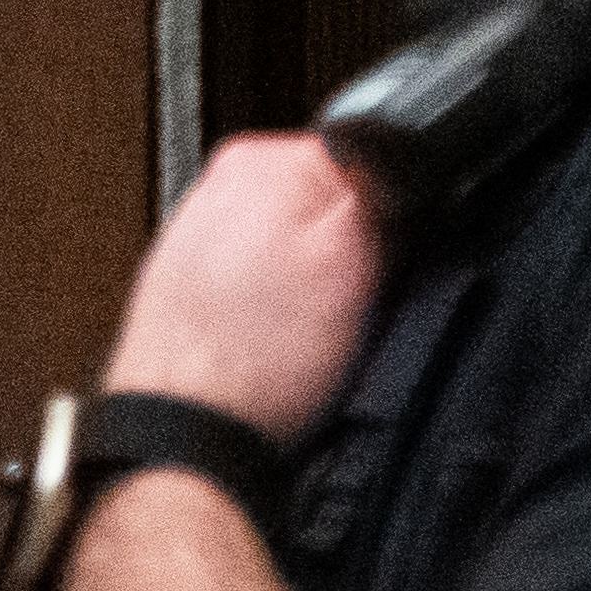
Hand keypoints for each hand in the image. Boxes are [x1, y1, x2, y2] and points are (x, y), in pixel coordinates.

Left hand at [103, 134, 380, 442]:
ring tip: (309, 327)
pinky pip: (267, 286)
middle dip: (357, 248)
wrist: (191, 434)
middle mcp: (218, 189)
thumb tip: (399, 156)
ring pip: (302, 247)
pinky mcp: (192, 287)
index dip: (398, 214)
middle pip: (332, 202)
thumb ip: (377, 186)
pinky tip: (280, 339)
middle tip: (350, 300)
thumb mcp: (351, 257)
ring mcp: (200, 238)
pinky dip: (283, 309)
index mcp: (257, 159)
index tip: (388, 257)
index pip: (367, 156)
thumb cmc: (255, 364)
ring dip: (320, 282)